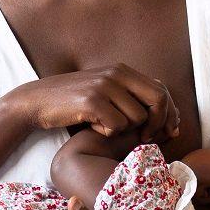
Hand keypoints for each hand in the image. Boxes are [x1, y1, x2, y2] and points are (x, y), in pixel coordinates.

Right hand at [10, 67, 180, 141]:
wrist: (37, 101)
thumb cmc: (74, 103)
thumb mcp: (106, 93)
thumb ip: (133, 100)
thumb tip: (171, 123)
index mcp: (122, 70)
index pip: (162, 89)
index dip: (170, 113)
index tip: (169, 132)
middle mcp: (116, 74)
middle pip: (159, 100)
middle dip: (159, 123)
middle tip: (145, 138)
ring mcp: (104, 86)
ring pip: (137, 118)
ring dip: (125, 130)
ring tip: (105, 125)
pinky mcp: (92, 101)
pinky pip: (117, 126)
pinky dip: (107, 132)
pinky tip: (93, 126)